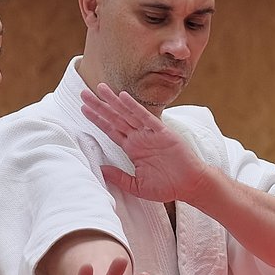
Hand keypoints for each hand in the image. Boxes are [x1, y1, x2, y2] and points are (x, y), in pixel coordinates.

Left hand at [80, 82, 207, 202]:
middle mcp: (139, 138)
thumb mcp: (137, 186)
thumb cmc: (167, 186)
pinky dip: (134, 107)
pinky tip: (123, 97)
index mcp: (132, 148)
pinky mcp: (162, 133)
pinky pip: (146, 118)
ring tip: (99, 88)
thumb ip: (119, 178)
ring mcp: (150, 134)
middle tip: (83, 93)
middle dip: (99, 105)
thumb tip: (100, 170)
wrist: (190, 185)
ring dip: (113, 101)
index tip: (83, 109)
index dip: (97, 120)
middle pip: (115, 118)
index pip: (110, 130)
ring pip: (127, 114)